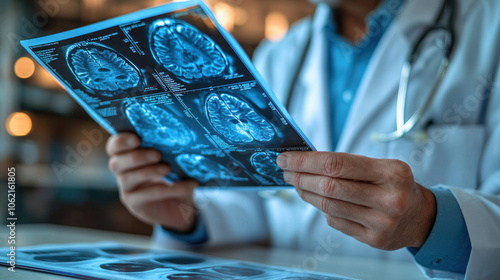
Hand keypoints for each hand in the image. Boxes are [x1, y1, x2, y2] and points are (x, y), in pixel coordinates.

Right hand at [106, 133, 198, 232]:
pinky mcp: (136, 204)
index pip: (114, 147)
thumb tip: (182, 136)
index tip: (136, 138)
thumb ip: (170, 149)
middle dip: (136, 157)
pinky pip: (148, 195)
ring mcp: (127, 190)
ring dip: (149, 172)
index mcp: (128, 155)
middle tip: (157, 154)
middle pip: (116, 163)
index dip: (120, 141)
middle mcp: (123, 172)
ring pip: (127, 178)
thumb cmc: (175, 175)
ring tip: (168, 168)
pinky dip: (170, 189)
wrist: (181, 205)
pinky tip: (188, 185)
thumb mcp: (173, 160)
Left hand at [277, 151, 435, 249]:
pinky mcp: (374, 239)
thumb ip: (349, 164)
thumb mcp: (382, 167)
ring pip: (329, 206)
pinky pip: (336, 222)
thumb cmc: (395, 185)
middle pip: (329, 187)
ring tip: (297, 183)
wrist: (421, 217)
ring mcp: (382, 222)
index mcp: (392, 173)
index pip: (337, 164)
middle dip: (301, 177)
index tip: (286, 158)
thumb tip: (306, 160)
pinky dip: (323, 209)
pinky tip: (318, 201)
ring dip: (306, 193)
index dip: (306, 161)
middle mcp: (389, 198)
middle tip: (286, 171)